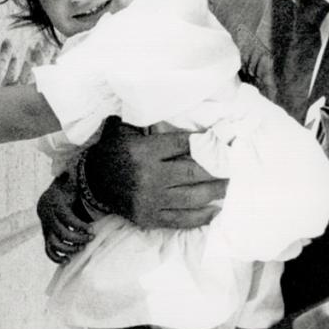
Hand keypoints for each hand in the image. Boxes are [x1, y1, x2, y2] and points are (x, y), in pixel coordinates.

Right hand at [36, 168, 94, 263]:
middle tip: (90, 239)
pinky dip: (56, 257)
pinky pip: (48, 250)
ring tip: (82, 248)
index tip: (92, 230)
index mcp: (54, 203)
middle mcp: (47, 216)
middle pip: (60, 232)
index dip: (79, 225)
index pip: (66, 218)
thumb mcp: (72, 183)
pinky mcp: (46, 236)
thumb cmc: (68, 190)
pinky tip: (67, 261)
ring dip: (68, 248)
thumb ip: (77, 178)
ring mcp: (45, 227)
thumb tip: (82, 169)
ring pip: (53, 243)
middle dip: (76, 237)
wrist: (51, 197)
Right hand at [83, 118, 226, 229]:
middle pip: (193, 172)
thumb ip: (147, 120)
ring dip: (216, 192)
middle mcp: (149, 176)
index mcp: (144, 152)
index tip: (226, 141)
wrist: (91, 182)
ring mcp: (150, 200)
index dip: (207, 142)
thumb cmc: (113, 151)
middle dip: (219, 169)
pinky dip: (201, 217)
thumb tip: (170, 108)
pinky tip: (216, 210)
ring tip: (230, 185)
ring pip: (192, 197)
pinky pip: (181, 220)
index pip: (184, 145)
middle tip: (236, 165)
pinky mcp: (149, 218)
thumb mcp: (125, 130)